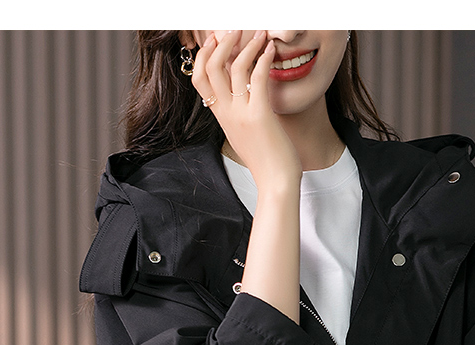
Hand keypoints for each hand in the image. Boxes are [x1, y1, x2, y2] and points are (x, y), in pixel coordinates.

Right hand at [192, 31, 302, 185]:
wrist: (276, 183)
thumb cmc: (266, 160)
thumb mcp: (245, 134)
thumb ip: (240, 113)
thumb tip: (245, 94)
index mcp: (221, 117)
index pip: (198, 80)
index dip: (203, 56)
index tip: (215, 41)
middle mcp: (226, 114)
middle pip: (210, 68)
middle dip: (221, 43)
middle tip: (234, 30)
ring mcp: (241, 114)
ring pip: (233, 68)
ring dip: (246, 44)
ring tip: (259, 32)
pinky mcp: (260, 115)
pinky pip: (257, 77)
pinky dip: (264, 58)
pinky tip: (271, 49)